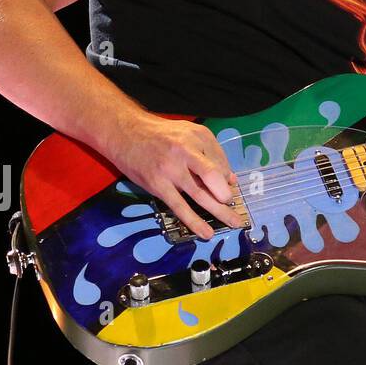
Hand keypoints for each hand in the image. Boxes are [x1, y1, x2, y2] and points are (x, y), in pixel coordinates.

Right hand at [109, 113, 242, 239]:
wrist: (126, 133)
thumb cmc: (162, 134)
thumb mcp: (191, 133)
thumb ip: (212, 154)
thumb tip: (230, 179)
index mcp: (197, 138)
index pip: (220, 162)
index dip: (227, 178)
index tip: (229, 188)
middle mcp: (185, 153)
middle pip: (212, 177)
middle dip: (227, 196)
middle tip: (239, 210)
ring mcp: (170, 170)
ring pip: (199, 195)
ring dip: (218, 211)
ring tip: (233, 223)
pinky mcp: (158, 185)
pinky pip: (179, 207)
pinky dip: (194, 221)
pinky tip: (206, 232)